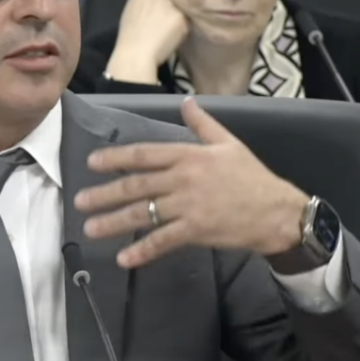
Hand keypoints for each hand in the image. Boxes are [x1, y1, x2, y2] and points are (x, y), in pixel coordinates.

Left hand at [73, 97, 308, 268]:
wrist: (280, 212)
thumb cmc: (253, 177)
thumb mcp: (230, 144)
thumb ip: (203, 124)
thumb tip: (187, 102)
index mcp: (190, 155)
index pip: (144, 154)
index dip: (115, 158)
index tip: (92, 162)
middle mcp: (184, 179)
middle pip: (136, 185)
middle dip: (105, 194)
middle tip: (79, 201)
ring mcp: (188, 206)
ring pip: (143, 214)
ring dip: (114, 222)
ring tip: (91, 228)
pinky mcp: (196, 230)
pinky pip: (162, 241)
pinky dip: (142, 250)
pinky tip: (123, 258)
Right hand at [105, 0, 189, 83]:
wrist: (135, 53)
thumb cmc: (129, 36)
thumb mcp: (131, 10)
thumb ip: (145, 1)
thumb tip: (157, 4)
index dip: (158, 0)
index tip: (155, 10)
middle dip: (169, 4)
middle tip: (164, 19)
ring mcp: (171, 2)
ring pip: (180, 6)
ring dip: (177, 16)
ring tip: (169, 30)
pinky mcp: (182, 15)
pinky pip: (186, 20)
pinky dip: (182, 28)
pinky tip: (172, 37)